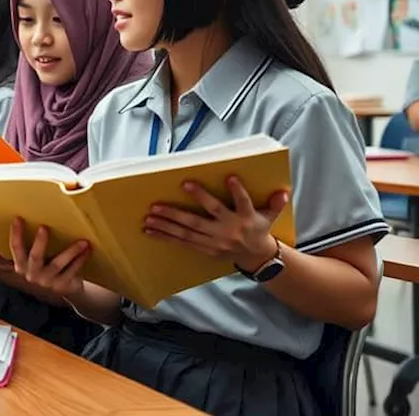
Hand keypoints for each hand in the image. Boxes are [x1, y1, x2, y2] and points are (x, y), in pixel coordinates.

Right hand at [8, 218, 89, 300]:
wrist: (62, 289)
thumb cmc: (47, 267)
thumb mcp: (34, 260)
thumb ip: (31, 246)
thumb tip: (31, 217)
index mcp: (21, 265)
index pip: (16, 248)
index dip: (16, 234)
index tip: (18, 218)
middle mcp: (32, 274)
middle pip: (35, 257)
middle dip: (39, 242)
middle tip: (44, 227)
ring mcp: (47, 281)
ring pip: (57, 264)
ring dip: (71, 251)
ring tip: (83, 242)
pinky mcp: (61, 286)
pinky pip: (72, 271)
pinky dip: (80, 260)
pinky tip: (87, 251)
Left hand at [143, 177, 288, 271]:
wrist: (256, 257)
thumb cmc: (259, 229)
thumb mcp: (269, 216)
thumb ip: (274, 204)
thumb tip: (284, 192)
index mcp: (246, 219)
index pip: (243, 203)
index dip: (238, 191)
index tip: (230, 178)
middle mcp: (229, 230)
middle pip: (203, 219)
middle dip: (181, 212)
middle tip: (160, 203)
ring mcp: (215, 241)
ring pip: (188, 232)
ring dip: (167, 224)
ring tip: (150, 215)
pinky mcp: (205, 249)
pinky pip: (182, 242)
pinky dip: (165, 236)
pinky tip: (150, 229)